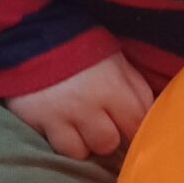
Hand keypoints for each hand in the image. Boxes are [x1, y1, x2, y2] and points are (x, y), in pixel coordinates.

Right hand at [4, 52, 154, 160]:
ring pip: (83, 152)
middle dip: (109, 136)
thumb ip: (136, 89)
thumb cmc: (83, 45)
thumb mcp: (117, 60)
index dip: (136, 131)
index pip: (136, 125)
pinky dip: (63, 141)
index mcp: (113, 86)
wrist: (33, 31)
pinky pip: (57, 148)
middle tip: (101, 124)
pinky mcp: (37, 121)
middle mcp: (87, 105)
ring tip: (79, 126)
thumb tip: (151, 118)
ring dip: (84, 143)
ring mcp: (60, 115)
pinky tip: (61, 127)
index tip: (130, 130)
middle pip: (109, 143)